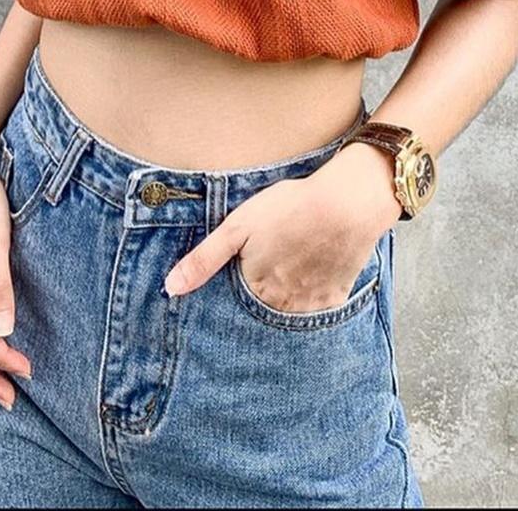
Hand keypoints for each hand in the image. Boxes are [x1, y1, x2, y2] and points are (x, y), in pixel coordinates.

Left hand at [162, 154, 394, 313]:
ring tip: (287, 273)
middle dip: (259, 300)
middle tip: (268, 269)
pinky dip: (312, 300)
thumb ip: (203, 260)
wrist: (346, 203)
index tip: (242, 272)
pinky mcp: (336, 298)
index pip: (235, 303)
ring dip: (284, 302)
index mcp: (255, 290)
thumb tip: (170, 289)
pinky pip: (318, 311)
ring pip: (289, 314)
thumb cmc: (289, 209)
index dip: (236, 286)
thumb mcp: (237, 227)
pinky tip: (311, 276)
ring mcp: (311, 306)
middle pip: (262, 311)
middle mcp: (282, 306)